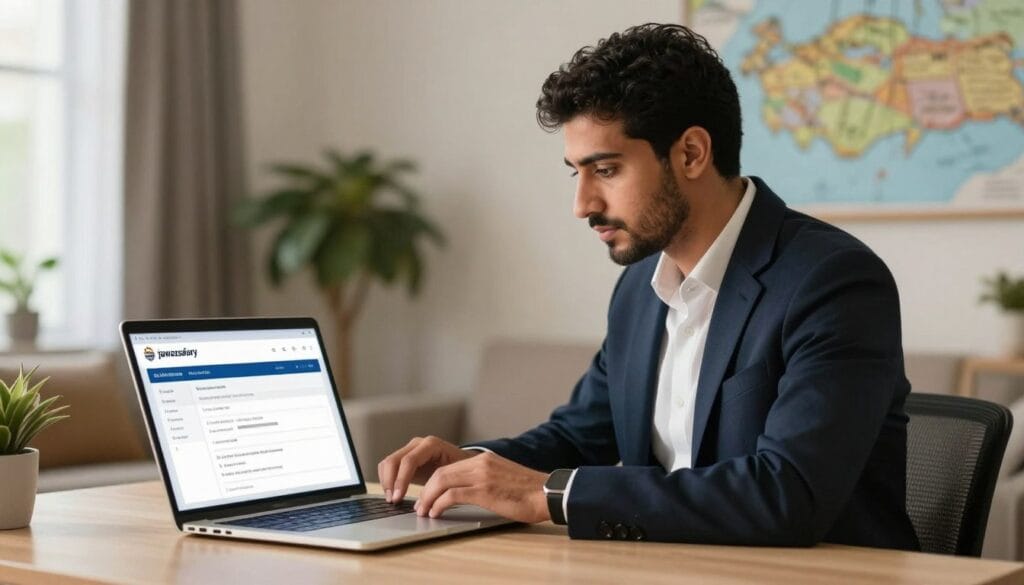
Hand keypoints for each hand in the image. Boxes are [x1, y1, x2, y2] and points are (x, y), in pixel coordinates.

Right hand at [378, 436, 476, 502]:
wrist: (462, 462)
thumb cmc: (460, 469)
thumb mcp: (454, 475)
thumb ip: (441, 484)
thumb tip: (429, 502)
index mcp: (431, 445)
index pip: (409, 461)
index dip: (401, 480)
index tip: (398, 497)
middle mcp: (418, 444)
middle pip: (394, 460)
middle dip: (390, 482)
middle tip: (393, 500)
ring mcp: (410, 449)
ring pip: (387, 462)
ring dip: (386, 481)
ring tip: (392, 498)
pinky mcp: (404, 458)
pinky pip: (388, 466)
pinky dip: (386, 480)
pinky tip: (392, 493)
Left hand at [414, 451, 549, 523]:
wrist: (548, 493)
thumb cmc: (529, 492)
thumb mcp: (502, 478)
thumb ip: (484, 480)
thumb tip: (467, 492)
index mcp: (484, 459)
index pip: (448, 467)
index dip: (433, 483)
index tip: (427, 496)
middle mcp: (480, 463)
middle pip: (441, 472)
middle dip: (426, 490)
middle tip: (421, 506)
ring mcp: (482, 475)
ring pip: (442, 481)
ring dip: (429, 498)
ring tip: (425, 511)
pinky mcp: (484, 490)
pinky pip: (452, 495)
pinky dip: (440, 504)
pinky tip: (437, 513)